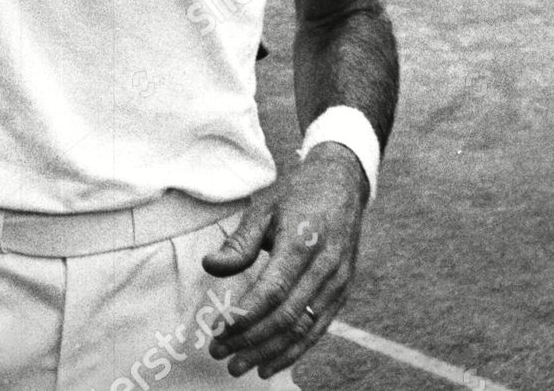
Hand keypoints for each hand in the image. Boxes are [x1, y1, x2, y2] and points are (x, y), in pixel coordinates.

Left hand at [201, 145, 367, 379]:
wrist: (342, 186)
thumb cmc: (297, 195)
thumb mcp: (264, 207)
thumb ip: (240, 242)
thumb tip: (210, 267)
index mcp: (302, 241)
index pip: (272, 290)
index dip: (245, 314)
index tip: (217, 328)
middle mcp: (325, 267)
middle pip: (286, 316)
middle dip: (250, 339)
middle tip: (219, 352)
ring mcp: (337, 283)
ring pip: (302, 329)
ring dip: (269, 352)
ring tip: (238, 366)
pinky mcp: (342, 293)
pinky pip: (317, 329)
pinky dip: (294, 351)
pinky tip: (269, 363)